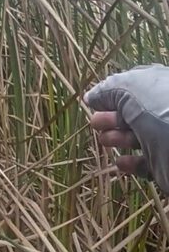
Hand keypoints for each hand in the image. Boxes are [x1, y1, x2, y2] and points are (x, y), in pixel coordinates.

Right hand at [84, 64, 168, 193]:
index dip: (113, 93)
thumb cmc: (162, 110)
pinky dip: (130, 162)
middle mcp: (165, 112)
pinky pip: (145, 163)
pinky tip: (120, 161)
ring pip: (137, 138)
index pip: (136, 87)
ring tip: (105, 140)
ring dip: (117, 138)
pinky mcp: (165, 163)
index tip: (95, 102)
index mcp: (163, 87)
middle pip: (133, 113)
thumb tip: (91, 97)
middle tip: (96, 123)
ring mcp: (167, 139)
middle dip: (111, 117)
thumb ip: (108, 90)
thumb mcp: (131, 89)